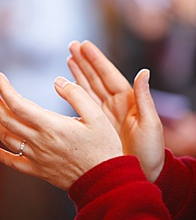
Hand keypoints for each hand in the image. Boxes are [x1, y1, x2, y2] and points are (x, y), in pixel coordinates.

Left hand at [0, 72, 122, 189]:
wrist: (105, 180)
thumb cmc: (103, 146)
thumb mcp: (97, 115)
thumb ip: (76, 95)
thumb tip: (57, 81)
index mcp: (51, 125)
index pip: (18, 104)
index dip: (4, 89)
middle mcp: (39, 141)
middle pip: (6, 118)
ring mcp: (36, 157)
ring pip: (6, 137)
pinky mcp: (39, 170)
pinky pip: (14, 163)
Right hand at [67, 41, 164, 181]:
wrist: (142, 173)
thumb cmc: (151, 151)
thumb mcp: (150, 124)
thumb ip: (144, 98)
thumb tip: (144, 72)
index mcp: (128, 100)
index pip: (109, 75)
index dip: (97, 60)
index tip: (85, 46)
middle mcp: (115, 103)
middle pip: (96, 77)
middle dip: (85, 61)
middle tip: (72, 46)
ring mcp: (105, 113)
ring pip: (89, 87)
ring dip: (79, 72)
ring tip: (69, 57)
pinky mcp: (97, 124)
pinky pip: (84, 103)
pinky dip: (76, 91)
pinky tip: (68, 84)